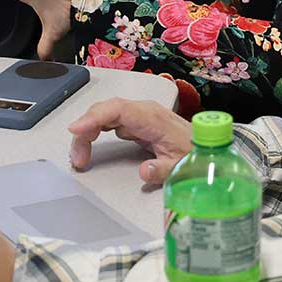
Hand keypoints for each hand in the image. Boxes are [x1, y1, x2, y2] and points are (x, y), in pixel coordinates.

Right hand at [68, 97, 191, 185]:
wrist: (205, 145)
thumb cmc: (193, 152)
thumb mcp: (180, 167)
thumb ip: (162, 170)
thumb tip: (144, 172)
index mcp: (152, 118)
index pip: (117, 109)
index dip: (94, 117)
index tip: (76, 129)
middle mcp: (143, 111)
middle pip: (106, 110)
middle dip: (85, 129)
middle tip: (77, 157)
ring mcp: (138, 115)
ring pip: (105, 115)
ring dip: (88, 132)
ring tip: (80, 157)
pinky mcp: (136, 122)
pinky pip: (110, 121)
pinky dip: (95, 131)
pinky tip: (89, 145)